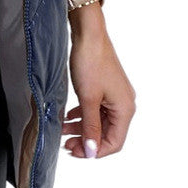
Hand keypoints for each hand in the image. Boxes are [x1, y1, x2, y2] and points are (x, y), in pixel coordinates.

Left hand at [63, 1, 136, 158]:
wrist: (89, 35)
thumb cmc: (90, 63)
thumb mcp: (88, 99)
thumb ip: (90, 127)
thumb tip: (91, 152)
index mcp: (125, 109)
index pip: (115, 143)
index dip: (95, 151)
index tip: (76, 152)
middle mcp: (124, 104)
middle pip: (107, 133)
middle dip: (86, 140)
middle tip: (66, 143)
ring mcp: (115, 95)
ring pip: (99, 121)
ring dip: (82, 128)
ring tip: (63, 129)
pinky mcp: (106, 88)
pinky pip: (96, 109)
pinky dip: (83, 115)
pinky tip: (69, 116)